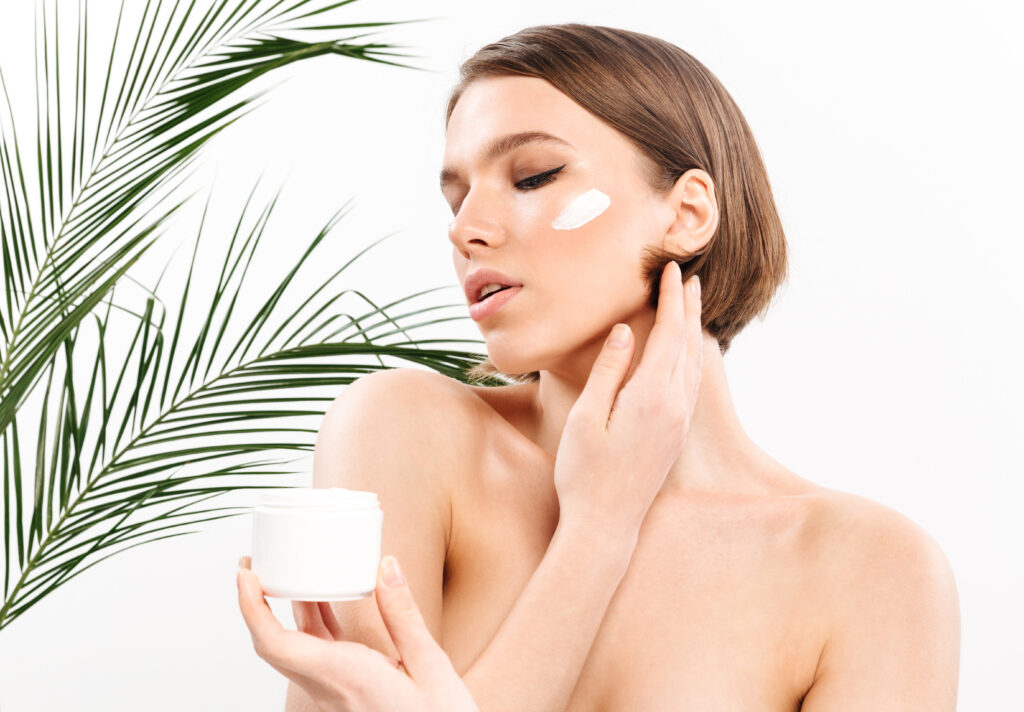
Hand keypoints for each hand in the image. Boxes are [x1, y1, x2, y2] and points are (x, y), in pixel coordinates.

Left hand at [236, 554, 478, 711]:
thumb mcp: (432, 666)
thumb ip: (404, 615)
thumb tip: (385, 567)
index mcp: (346, 678)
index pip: (276, 644)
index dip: (252, 608)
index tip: (246, 574)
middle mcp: (330, 689)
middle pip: (275, 645)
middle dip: (257, 603)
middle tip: (253, 564)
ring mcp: (334, 696)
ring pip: (295, 650)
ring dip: (285, 611)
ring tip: (290, 571)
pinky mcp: (344, 695)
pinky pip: (315, 656)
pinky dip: (312, 624)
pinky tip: (326, 600)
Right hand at [553, 260, 702, 535]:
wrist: (606, 526)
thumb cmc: (585, 473)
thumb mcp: (586, 417)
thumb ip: (609, 370)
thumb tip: (628, 331)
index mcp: (651, 396)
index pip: (669, 333)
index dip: (672, 299)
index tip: (672, 270)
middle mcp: (674, 407)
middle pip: (689, 344)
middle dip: (689, 307)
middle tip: (689, 275)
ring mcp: (679, 423)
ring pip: (695, 364)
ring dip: (694, 330)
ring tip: (691, 306)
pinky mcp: (676, 436)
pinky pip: (692, 383)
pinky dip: (692, 357)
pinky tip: (685, 353)